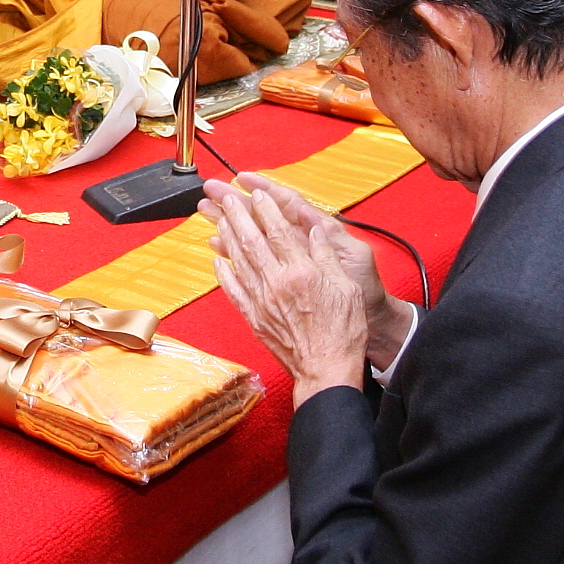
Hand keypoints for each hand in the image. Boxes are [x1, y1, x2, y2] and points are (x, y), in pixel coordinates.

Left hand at [203, 172, 387, 397]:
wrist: (326, 371)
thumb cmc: (343, 332)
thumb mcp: (346, 288)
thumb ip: (327, 257)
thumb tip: (314, 230)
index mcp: (302, 272)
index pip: (279, 231)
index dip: (266, 209)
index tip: (256, 192)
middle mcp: (277, 283)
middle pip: (252, 241)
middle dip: (237, 214)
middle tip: (225, 196)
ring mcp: (262, 301)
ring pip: (239, 261)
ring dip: (226, 237)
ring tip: (217, 217)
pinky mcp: (254, 318)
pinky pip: (234, 290)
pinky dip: (224, 273)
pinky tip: (217, 259)